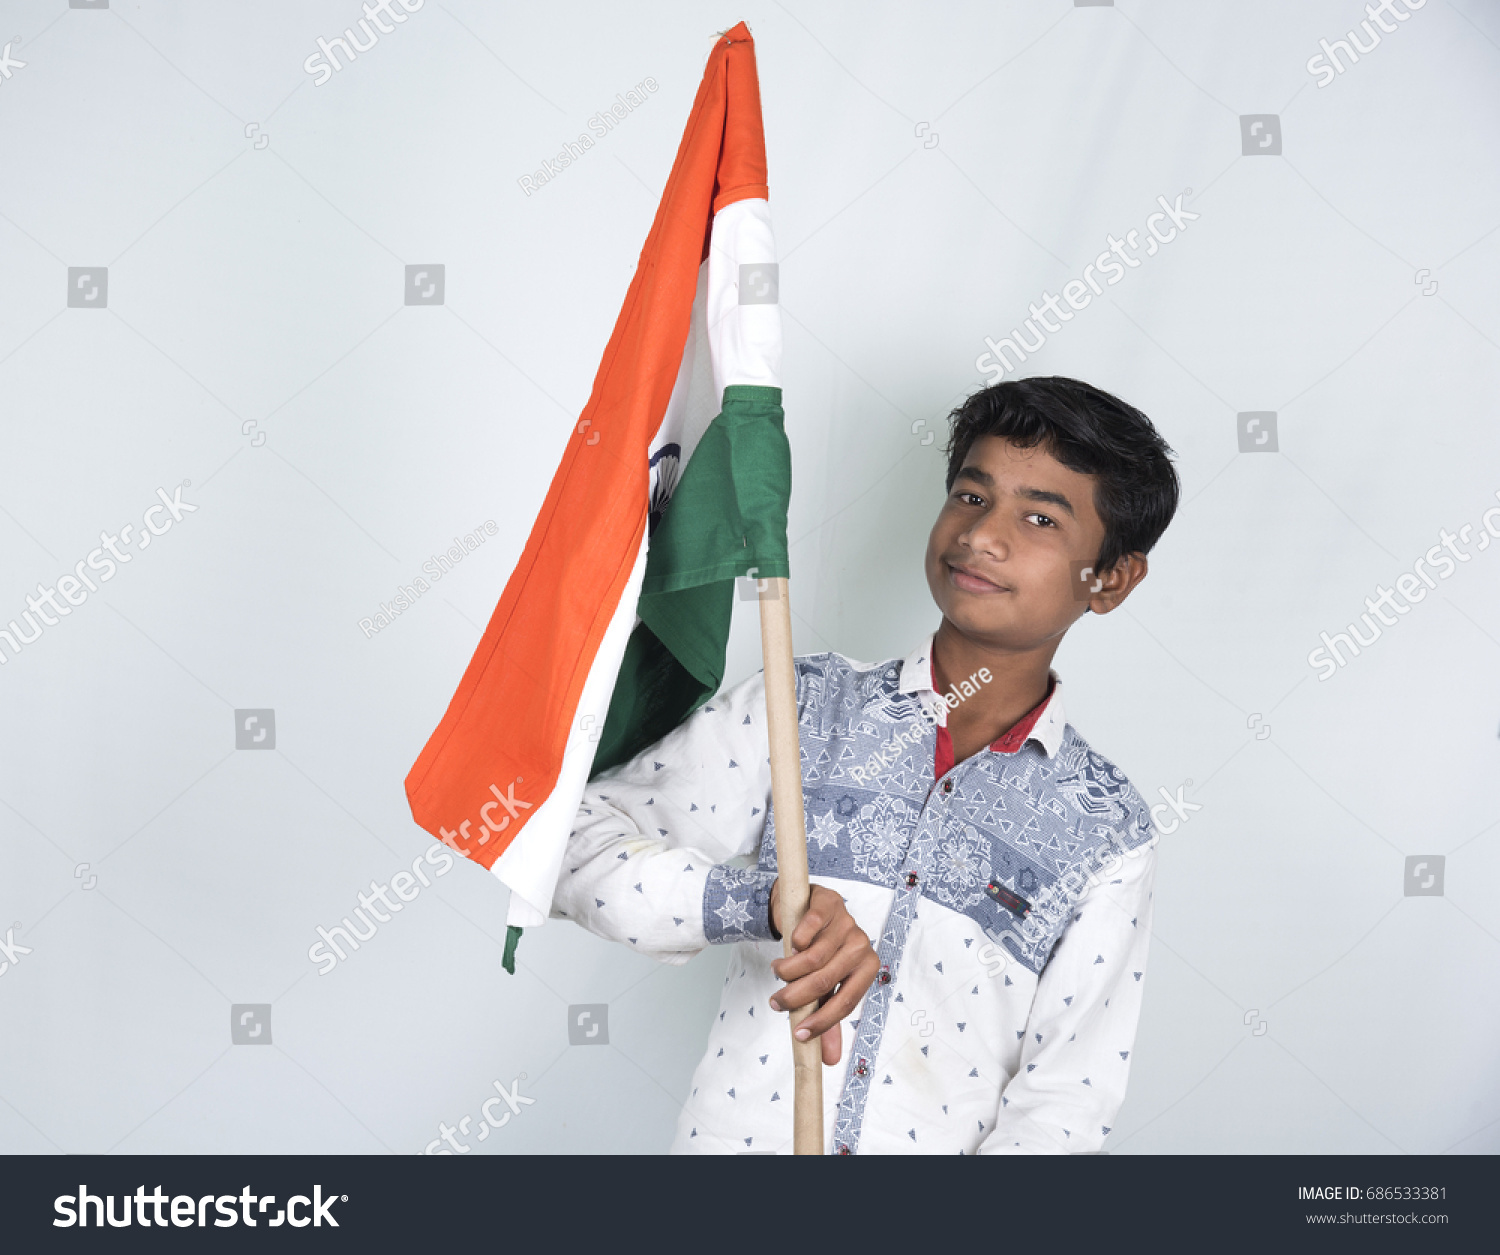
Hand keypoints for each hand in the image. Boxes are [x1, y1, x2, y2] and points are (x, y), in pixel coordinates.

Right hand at [767, 880, 879, 1065]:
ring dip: (788, 971)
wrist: (810, 909)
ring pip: (812, 957)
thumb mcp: (825, 985)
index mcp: (868, 969)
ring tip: (777, 972)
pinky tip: (788, 947)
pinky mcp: (829, 903)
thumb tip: (828, 1060)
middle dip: (796, 998)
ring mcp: (847, 922)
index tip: (798, 1034)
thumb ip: (827, 1018)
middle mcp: (862, 945)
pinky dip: (794, 943)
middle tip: (776, 1003)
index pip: (846, 1003)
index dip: (821, 1022)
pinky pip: (808, 929)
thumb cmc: (820, 953)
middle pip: (825, 981)